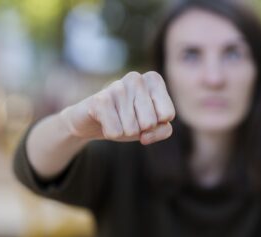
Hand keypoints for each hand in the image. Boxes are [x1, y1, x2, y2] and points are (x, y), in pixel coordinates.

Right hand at [60, 71, 175, 144]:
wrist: (93, 120)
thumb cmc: (129, 120)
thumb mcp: (153, 126)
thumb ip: (163, 130)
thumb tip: (144, 135)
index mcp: (154, 80)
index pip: (167, 115)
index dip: (156, 124)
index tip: (144, 115)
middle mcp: (137, 78)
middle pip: (150, 123)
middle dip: (140, 129)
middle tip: (128, 118)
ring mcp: (117, 87)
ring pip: (133, 129)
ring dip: (124, 131)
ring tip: (116, 118)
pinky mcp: (100, 100)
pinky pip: (116, 132)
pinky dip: (111, 134)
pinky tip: (105, 121)